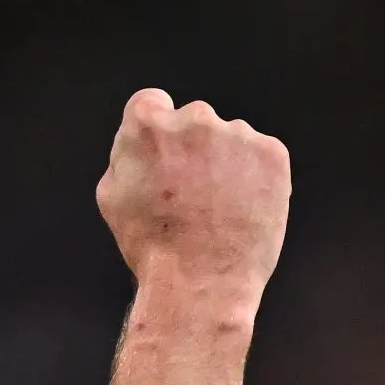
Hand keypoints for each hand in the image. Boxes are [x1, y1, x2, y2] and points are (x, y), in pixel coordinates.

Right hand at [94, 89, 290, 305]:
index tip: (164, 155)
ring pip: (230, 138)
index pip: (151, 103)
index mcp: (149, 126)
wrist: (200, 281)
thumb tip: (139, 142)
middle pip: (194, 120)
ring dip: (225, 161)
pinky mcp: (272, 153)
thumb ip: (126, 155)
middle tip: (192, 191)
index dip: (156, 131)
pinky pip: (261, 154)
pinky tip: (242, 206)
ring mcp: (237, 134)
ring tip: (220, 206)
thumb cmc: (153, 245)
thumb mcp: (112, 196)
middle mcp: (194, 119)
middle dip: (192, 147)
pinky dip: (255, 175)